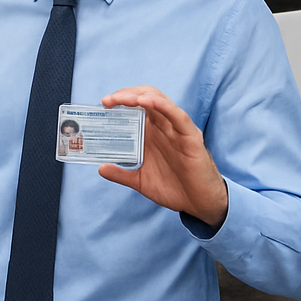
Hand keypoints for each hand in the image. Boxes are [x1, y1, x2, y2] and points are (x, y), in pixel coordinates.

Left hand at [98, 86, 228, 227]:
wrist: (199, 205)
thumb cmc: (174, 188)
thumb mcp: (141, 181)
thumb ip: (122, 174)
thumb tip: (101, 168)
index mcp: (152, 133)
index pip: (135, 107)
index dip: (119, 101)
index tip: (103, 105)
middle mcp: (164, 127)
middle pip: (145, 98)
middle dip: (125, 95)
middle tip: (107, 101)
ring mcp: (178, 130)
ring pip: (160, 102)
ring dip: (139, 96)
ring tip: (122, 98)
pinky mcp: (191, 138)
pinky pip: (178, 116)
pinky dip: (162, 105)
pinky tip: (147, 101)